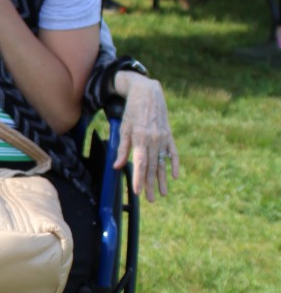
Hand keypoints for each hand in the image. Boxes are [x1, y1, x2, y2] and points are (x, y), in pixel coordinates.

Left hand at [112, 75, 178, 201]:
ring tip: (162, 193)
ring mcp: (163, 138)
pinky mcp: (169, 135)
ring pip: (162, 162)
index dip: (139, 178)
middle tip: (150, 199)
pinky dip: (175, 164)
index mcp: (140, 138)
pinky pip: (173, 152)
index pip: (140, 163)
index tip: (138, 191)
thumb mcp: (123, 128)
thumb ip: (122, 149)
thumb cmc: (132, 111)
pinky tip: (175, 176)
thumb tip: (117, 166)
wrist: (148, 93)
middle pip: (152, 166)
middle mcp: (153, 139)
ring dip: (162, 179)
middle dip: (150, 184)